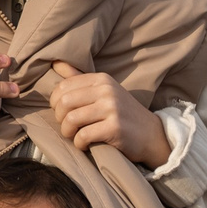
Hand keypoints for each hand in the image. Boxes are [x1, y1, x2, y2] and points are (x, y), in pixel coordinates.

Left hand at [48, 63, 168, 166]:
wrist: (152, 135)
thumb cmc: (122, 114)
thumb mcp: (104, 91)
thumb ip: (80, 78)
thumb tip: (54, 62)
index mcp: (102, 79)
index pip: (63, 86)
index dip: (55, 103)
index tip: (62, 113)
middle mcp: (107, 90)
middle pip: (64, 102)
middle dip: (59, 118)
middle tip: (67, 127)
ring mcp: (112, 108)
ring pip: (71, 119)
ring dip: (68, 132)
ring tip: (75, 136)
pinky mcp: (115, 127)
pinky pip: (83, 135)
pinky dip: (79, 143)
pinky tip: (85, 144)